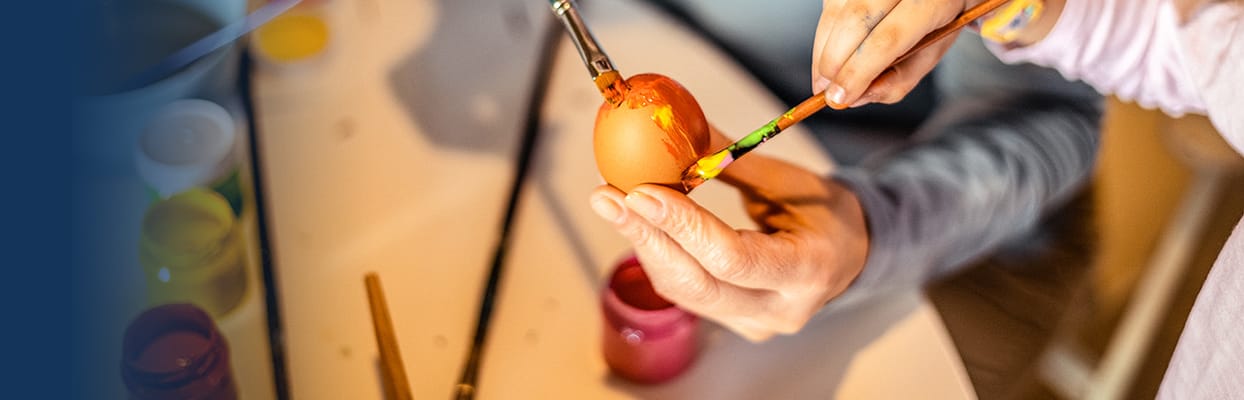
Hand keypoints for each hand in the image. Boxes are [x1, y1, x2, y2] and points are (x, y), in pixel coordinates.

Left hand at [588, 132, 868, 341]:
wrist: (850, 256)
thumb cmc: (824, 212)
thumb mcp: (788, 180)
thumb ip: (732, 162)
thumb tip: (675, 129)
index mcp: (808, 269)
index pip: (733, 257)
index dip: (682, 225)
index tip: (640, 191)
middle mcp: (781, 309)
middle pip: (698, 283)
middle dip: (646, 237)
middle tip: (608, 197)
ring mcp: (755, 323)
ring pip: (684, 292)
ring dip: (644, 245)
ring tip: (611, 203)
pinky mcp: (734, 322)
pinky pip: (686, 293)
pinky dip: (658, 255)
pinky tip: (636, 223)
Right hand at [812, 0, 971, 106]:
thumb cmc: (938, 18)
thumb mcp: (931, 53)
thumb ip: (899, 80)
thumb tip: (857, 96)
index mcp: (932, 3)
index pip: (888, 39)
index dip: (857, 72)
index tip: (839, 98)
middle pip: (855, 20)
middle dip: (832, 60)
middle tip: (825, 89)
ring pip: (836, 9)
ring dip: (822, 47)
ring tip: (826, 73)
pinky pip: (831, 3)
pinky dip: (825, 31)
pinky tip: (832, 48)